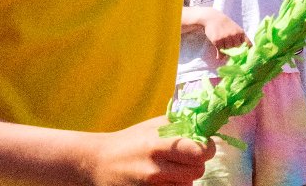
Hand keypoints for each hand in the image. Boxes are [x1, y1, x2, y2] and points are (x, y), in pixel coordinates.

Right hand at [81, 118, 212, 184]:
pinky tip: (163, 180)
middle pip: (197, 170)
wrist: (97, 163)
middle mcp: (155, 168)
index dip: (206, 148)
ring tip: (170, 169)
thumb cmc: (130, 141)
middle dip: (196, 164)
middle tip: (185, 158)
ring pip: (187, 184)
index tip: (203, 146)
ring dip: (184, 177)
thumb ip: (182, 125)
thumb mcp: (155, 126)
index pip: (199, 152)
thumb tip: (208, 125)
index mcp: (159, 144)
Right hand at [200, 11, 247, 53]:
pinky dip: (220, 56)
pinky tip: (219, 57)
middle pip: (236, 49)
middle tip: (231, 55)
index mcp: (240, 33)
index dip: (246, 50)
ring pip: (228, 51)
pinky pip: (220, 51)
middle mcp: (234, 35)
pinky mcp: (217, 40)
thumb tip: (248, 48)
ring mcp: (225, 38)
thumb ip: (241, 38)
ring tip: (224, 54)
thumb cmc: (226, 25)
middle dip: (234, 53)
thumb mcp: (236, 29)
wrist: (213, 19)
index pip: (246, 44)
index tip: (244, 55)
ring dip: (226, 54)